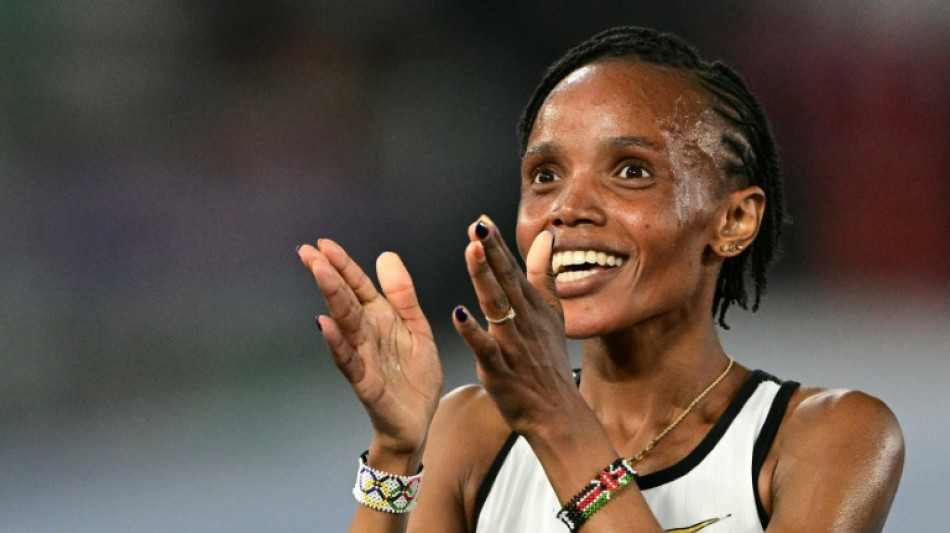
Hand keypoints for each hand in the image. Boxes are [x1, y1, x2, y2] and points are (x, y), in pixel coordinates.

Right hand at [298, 239, 442, 457]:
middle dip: (328, 275)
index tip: (323, 244)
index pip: (358, 286)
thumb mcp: (416, 327)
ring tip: (318, 273)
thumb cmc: (414, 377)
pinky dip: (336, 343)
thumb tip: (385, 255)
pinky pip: (348, 361)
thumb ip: (403, 295)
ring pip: (345, 323)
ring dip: (331, 298)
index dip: (343, 265)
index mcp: (380, 319)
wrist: (419, 420)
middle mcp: (367, 334)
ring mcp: (363, 357)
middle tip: (307, 252)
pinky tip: (324, 324)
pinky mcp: (365, 383)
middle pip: (345, 300)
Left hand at [452, 216, 581, 438]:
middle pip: (505, 281)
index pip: (512, 270)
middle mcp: (523, 321)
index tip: (482, 220)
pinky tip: (458, 314)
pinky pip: (485, 348)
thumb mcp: (553, 315)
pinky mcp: (501, 370)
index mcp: (532, 307)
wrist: (558, 413)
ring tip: (472, 252)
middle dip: (492, 253)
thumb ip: (545, 275)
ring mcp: (513, 345)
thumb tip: (547, 238)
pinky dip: (472, 332)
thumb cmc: (549, 363)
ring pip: (496, 307)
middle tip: (478, 227)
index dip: (498, 245)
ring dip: (484, 279)